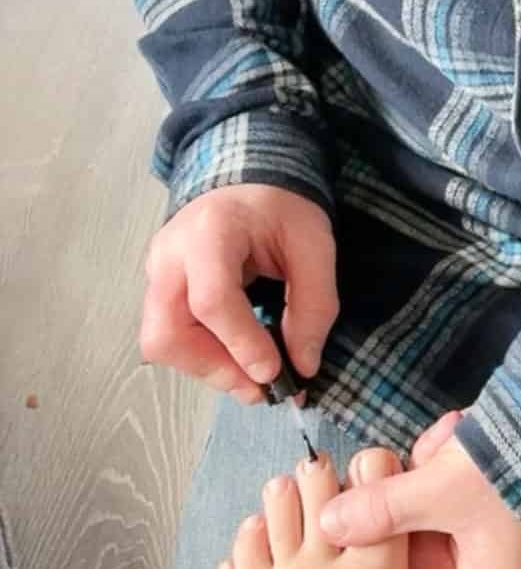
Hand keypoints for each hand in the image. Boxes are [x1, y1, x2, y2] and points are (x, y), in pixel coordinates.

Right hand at [139, 184, 338, 401]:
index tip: (273, 373)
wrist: (249, 182)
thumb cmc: (281, 208)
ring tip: (252, 377)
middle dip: (213, 368)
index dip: (241, 344)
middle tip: (258, 386)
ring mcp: (157, 272)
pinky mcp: (159, 289)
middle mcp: (169, 254)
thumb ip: (314, 305)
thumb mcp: (314, 245)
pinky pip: (169, 336)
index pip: (211, 300)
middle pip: (167, 333)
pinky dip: (202, 357)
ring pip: (162, 342)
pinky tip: (236, 356)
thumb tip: (303, 366)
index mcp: (211, 231)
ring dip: (207, 369)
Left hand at [320, 425, 520, 568]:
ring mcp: (481, 526)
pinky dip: (424, 466)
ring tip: (406, 461)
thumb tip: (326, 524)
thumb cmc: (508, 474)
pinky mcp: (479, 489)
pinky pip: (435, 490)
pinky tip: (433, 439)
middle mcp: (485, 564)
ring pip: (423, 525)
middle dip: (390, 547)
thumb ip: (381, 509)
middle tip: (357, 518)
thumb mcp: (439, 494)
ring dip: (405, 494)